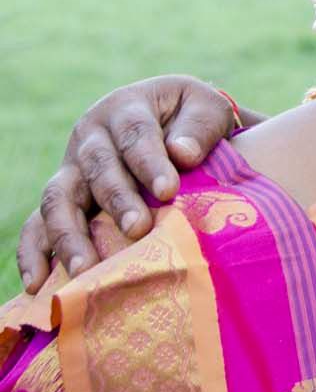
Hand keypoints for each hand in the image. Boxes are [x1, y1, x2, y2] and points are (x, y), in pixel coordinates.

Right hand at [16, 76, 243, 292]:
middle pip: (96, 167)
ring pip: (58, 198)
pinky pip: (37, 224)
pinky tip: (37, 284)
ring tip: (84, 269)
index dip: (150, 162)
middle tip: (138, 230)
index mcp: (126, 109)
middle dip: (116, 199)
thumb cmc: (193, 117)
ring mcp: (72, 169)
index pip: (135, 134)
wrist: (172, 120)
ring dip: (69, 234)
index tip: (168, 191)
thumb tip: (183, 153)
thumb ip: (199, 127)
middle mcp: (91, 137)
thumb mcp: (206, 107)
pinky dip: (33, 253)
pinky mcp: (62, 199)